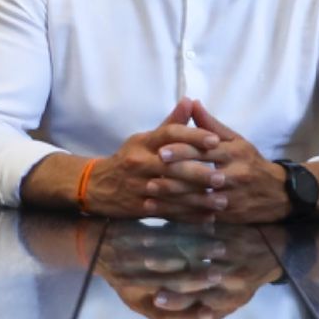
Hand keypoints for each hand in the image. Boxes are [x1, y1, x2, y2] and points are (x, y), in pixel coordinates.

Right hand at [75, 105, 224, 218]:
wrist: (96, 186)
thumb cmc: (128, 159)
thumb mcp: (144, 139)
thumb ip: (171, 123)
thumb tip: (190, 101)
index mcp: (143, 143)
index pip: (169, 135)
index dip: (193, 136)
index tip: (215, 141)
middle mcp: (139, 163)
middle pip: (172, 167)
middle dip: (199, 173)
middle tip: (223, 177)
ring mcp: (138, 187)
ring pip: (173, 193)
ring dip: (199, 199)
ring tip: (222, 201)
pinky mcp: (139, 207)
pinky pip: (168, 212)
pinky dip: (189, 216)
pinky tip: (207, 217)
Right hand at [98, 226, 285, 318]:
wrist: (273, 251)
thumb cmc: (246, 283)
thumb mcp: (229, 305)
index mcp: (228, 297)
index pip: (200, 303)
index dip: (178, 302)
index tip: (155, 300)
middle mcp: (231, 276)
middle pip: (197, 277)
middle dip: (170, 274)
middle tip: (145, 270)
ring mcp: (230, 253)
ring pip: (198, 252)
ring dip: (173, 247)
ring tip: (149, 244)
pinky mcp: (229, 232)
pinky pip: (206, 230)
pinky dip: (186, 227)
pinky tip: (167, 225)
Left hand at [140, 101, 289, 223]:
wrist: (279, 193)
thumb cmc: (251, 162)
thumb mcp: (236, 140)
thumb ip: (211, 125)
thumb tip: (192, 103)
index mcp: (234, 153)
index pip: (205, 150)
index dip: (183, 150)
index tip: (161, 150)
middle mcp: (234, 174)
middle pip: (201, 175)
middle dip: (174, 175)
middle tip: (150, 174)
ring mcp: (232, 197)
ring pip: (199, 198)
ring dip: (174, 197)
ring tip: (150, 193)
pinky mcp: (229, 215)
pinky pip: (202, 214)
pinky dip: (182, 214)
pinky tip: (164, 212)